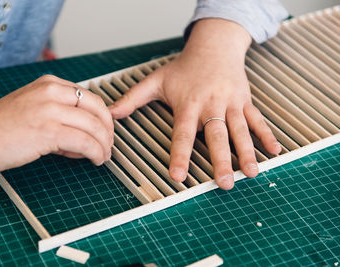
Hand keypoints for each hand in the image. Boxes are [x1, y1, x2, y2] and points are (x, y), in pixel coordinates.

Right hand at [0, 75, 112, 177]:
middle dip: (108, 130)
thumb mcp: (32, 108)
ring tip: (103, 156)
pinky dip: (96, 153)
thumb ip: (59, 115)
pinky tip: (96, 159)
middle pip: (98, 109)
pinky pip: (85, 142)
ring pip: (94, 127)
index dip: (103, 116)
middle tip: (109, 144)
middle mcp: (52, 92)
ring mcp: (50, 111)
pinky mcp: (48, 131)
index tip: (105, 130)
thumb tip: (83, 134)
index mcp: (49, 84)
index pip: (90, 97)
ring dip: (104, 145)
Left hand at [109, 19, 280, 189]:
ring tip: (251, 173)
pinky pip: (257, 120)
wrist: (214, 46)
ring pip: (240, 130)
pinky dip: (266, 135)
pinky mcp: (245, 101)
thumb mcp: (156, 80)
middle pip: (217, 136)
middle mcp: (212, 105)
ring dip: (246, 152)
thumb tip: (111, 113)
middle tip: (224, 183)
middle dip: (221, 160)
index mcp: (189, 104)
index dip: (180, 155)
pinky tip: (274, 151)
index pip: (183, 134)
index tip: (179, 176)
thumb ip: (133, 98)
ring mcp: (231, 103)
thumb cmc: (184, 66)